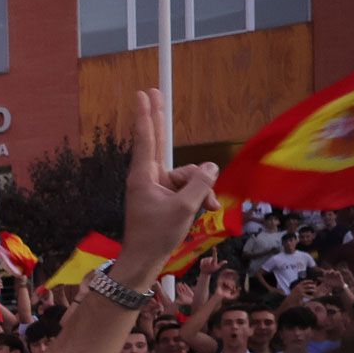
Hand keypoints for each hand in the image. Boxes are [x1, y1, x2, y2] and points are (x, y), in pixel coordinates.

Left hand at [120, 89, 220, 269]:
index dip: (146, 115)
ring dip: (201, 188)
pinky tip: (206, 209)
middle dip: (160, 118)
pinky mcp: (165, 198)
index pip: (147, 139)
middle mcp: (149, 178)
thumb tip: (211, 167)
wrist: (144, 261)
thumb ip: (200, 184)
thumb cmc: (157, 235)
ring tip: (207, 207)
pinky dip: (199, 198)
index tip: (142, 94)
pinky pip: (187, 189)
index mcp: (144, 177)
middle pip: (160, 142)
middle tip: (155, 91)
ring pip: (187, 175)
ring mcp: (157, 188)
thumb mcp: (184, 208)